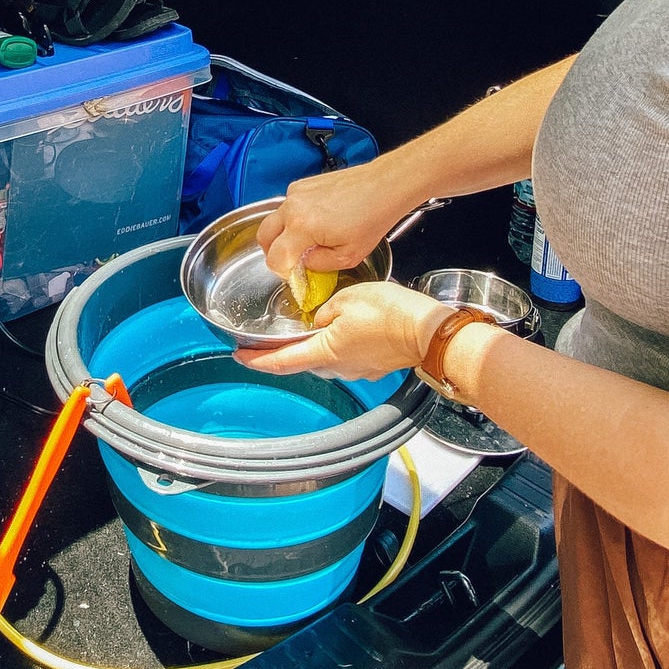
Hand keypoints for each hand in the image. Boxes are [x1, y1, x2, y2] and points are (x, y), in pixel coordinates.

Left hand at [235, 280, 442, 380]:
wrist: (428, 331)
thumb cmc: (391, 313)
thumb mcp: (346, 299)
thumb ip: (324, 309)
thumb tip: (318, 318)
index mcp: (325, 352)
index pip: (281, 362)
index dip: (256, 360)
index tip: (240, 355)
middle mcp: (338, 367)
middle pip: (302, 361)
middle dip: (285, 351)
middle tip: (268, 339)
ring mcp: (357, 370)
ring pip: (325, 358)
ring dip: (312, 347)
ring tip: (304, 330)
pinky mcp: (373, 365)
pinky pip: (346, 356)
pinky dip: (336, 344)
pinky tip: (340, 329)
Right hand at [257, 161, 420, 278]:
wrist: (383, 186)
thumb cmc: (372, 216)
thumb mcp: (348, 256)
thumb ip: (318, 265)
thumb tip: (304, 264)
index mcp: (302, 227)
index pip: (274, 258)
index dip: (283, 271)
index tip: (294, 274)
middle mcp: (293, 207)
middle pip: (263, 237)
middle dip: (273, 252)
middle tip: (292, 260)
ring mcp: (295, 193)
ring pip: (274, 220)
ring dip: (283, 234)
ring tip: (308, 240)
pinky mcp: (301, 184)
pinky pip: (287, 206)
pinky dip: (294, 218)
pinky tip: (316, 221)